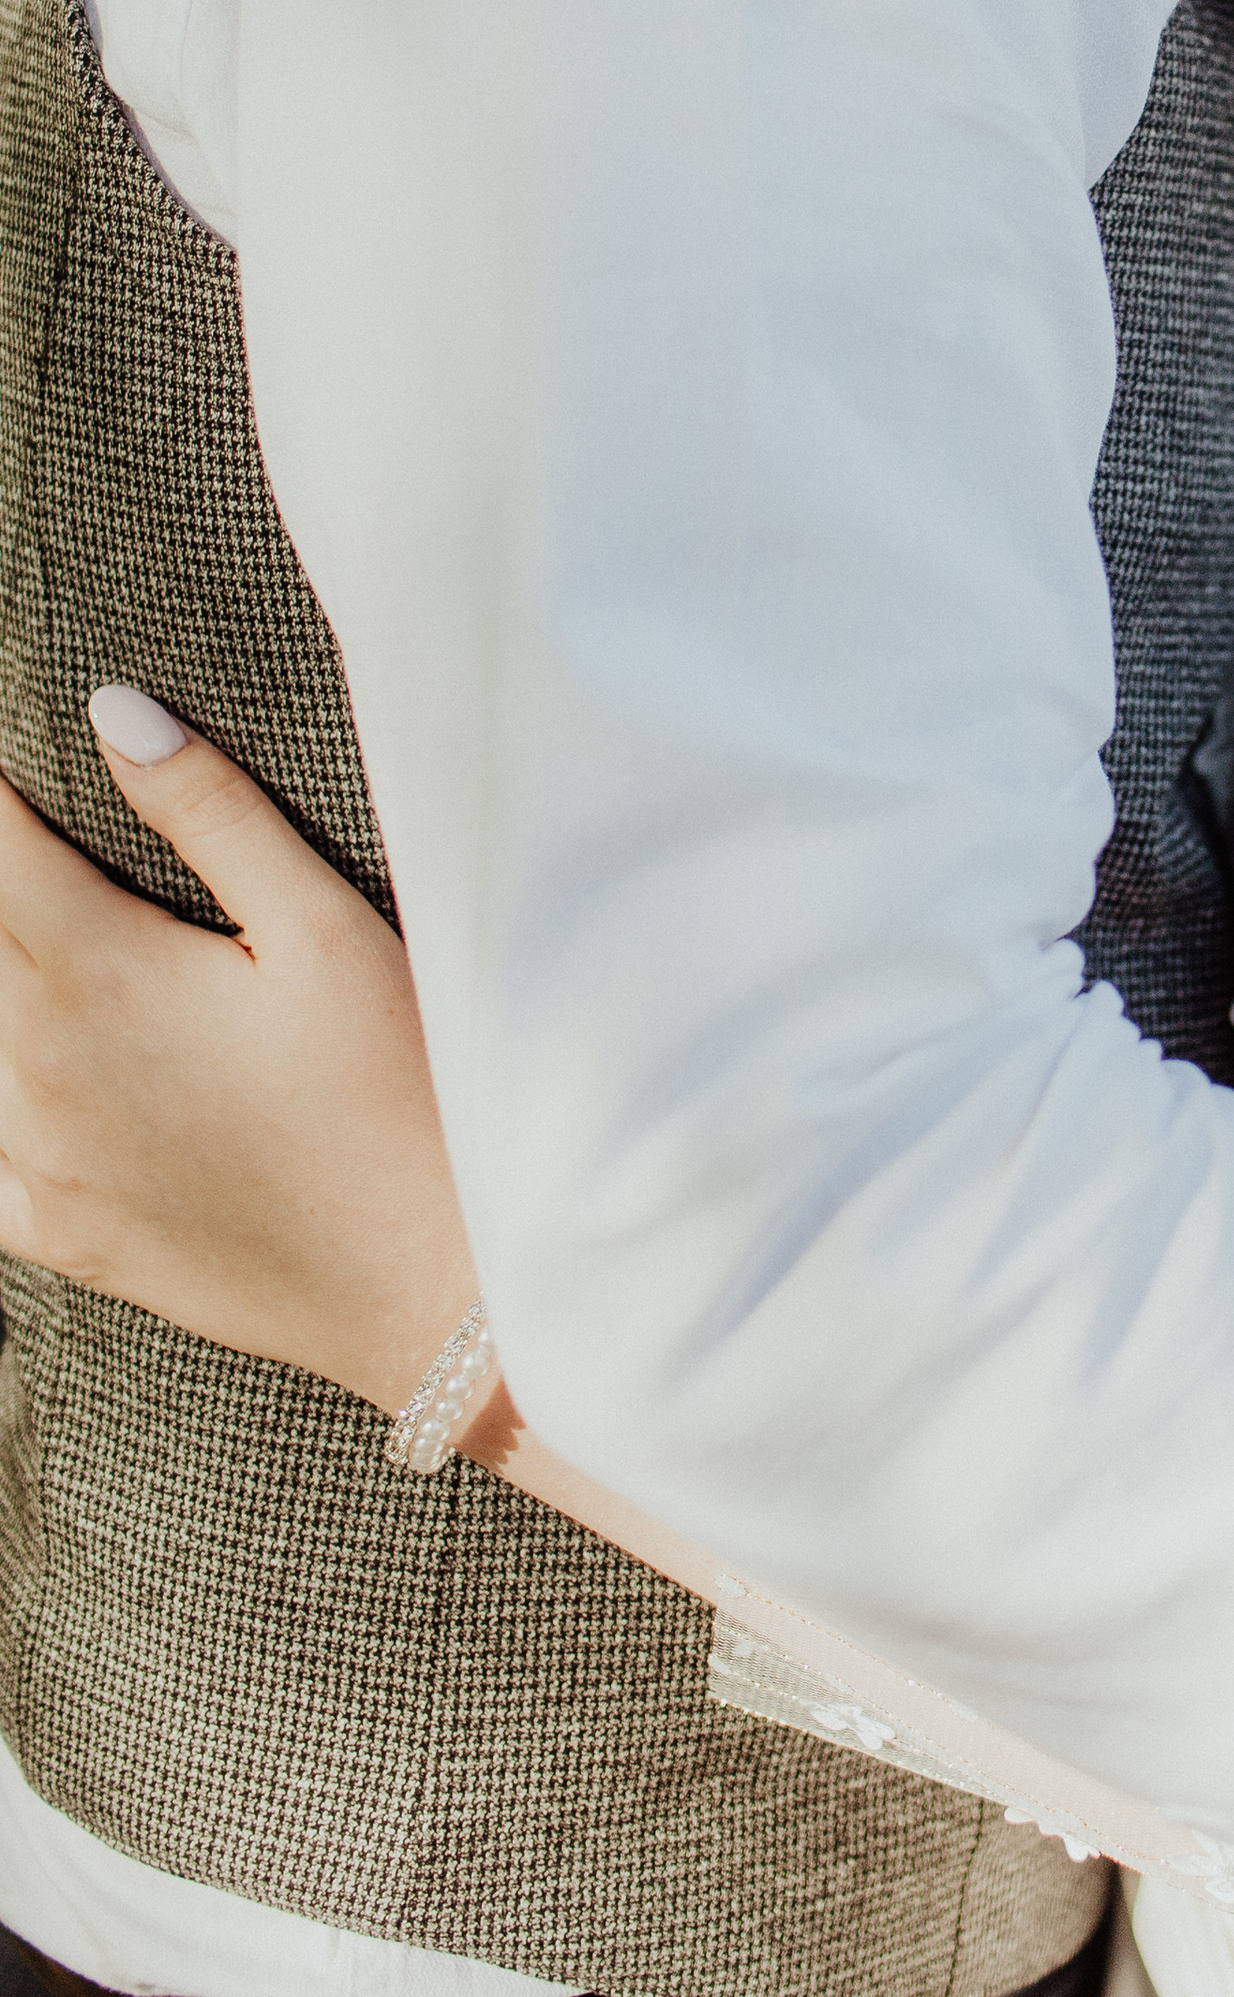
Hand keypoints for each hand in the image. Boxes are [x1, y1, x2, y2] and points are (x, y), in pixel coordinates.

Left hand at [0, 695, 474, 1411]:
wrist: (428, 1285)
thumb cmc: (401, 1092)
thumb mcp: (327, 929)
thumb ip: (213, 813)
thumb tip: (115, 711)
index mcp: (102, 971)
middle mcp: (39, 1066)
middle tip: (18, 860)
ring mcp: (36, 1161)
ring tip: (29, 949)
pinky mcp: (58, 1233)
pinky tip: (15, 1085)